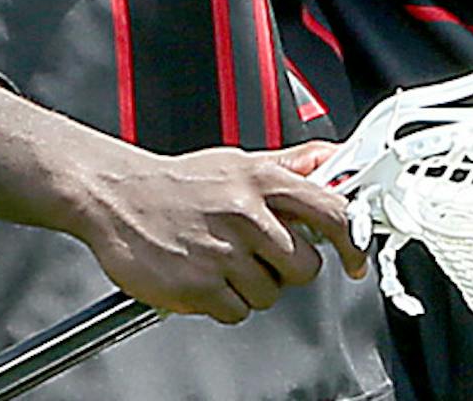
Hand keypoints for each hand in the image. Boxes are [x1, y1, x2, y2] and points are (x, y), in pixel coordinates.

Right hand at [67, 142, 367, 324]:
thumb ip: (289, 165)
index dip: (354, 240)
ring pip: (271, 294)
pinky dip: (223, 303)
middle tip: (260, 254)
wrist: (116, 196)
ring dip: (251, 286)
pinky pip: (237, 312)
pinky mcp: (199, 286)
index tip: (356, 257)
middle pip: (305, 266)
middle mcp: (246, 214)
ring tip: (223, 260)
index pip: (332, 211)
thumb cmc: (177, 183)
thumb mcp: (236, 162)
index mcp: (261, 180)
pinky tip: (205, 275)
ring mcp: (223, 252)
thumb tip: (332, 160)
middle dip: (287, 268)